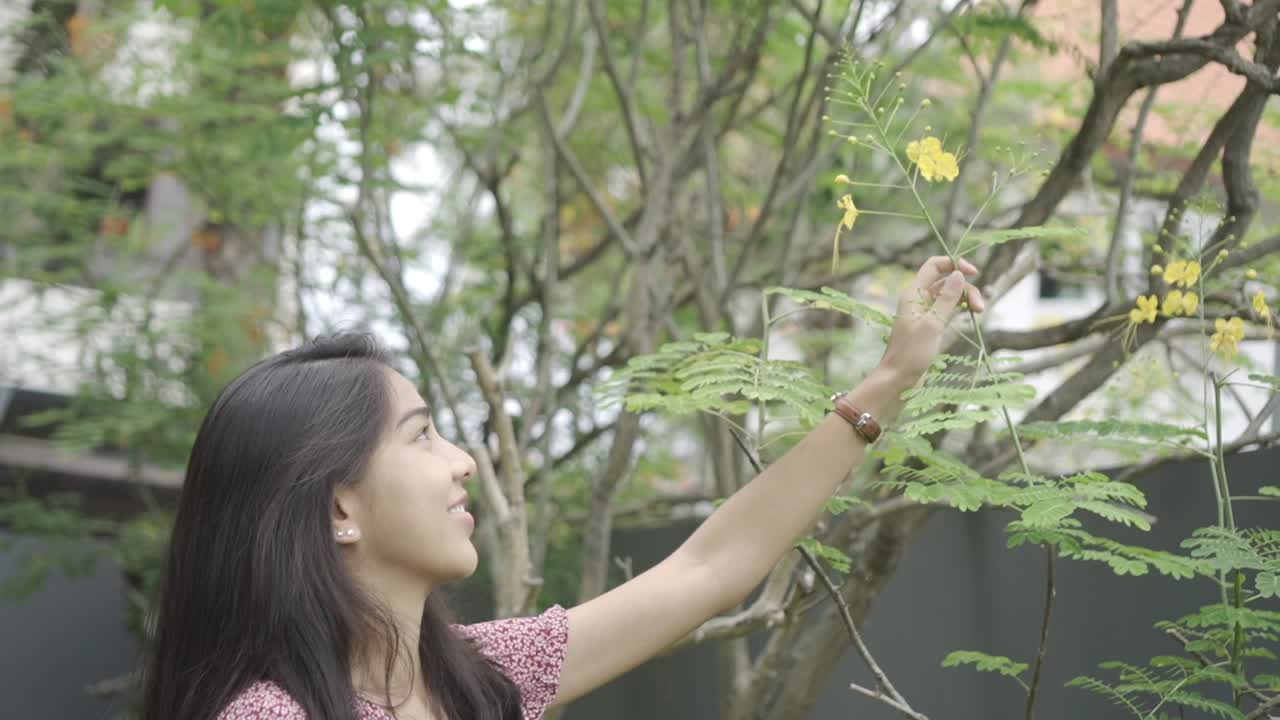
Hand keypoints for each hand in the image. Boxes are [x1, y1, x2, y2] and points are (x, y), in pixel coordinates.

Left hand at [877, 256, 983, 382]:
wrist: (899, 379)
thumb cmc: (911, 353)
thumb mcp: (933, 324)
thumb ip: (947, 298)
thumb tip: (959, 274)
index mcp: (913, 293)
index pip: (934, 265)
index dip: (954, 264)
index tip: (973, 273)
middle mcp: (918, 299)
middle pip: (946, 280)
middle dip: (966, 288)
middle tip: (980, 307)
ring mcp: (925, 311)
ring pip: (950, 294)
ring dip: (966, 298)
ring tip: (980, 312)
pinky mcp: (931, 324)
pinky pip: (948, 308)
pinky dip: (960, 308)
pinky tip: (971, 315)